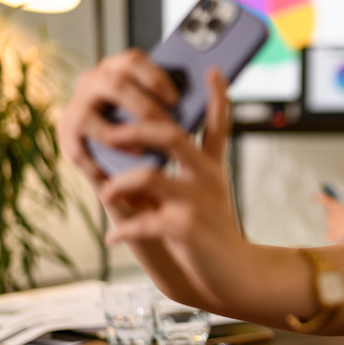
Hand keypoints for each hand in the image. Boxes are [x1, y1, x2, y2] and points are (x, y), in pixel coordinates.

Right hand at [57, 49, 178, 222]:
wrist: (137, 179)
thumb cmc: (157, 140)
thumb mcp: (170, 119)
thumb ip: (179, 102)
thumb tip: (210, 83)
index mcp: (119, 70)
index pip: (133, 60)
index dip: (155, 78)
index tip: (176, 100)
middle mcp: (93, 83)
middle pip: (114, 83)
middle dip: (143, 107)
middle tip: (166, 128)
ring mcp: (77, 109)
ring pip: (93, 116)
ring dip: (121, 135)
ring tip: (145, 151)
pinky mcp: (68, 138)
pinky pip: (81, 150)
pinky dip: (102, 163)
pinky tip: (120, 174)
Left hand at [97, 68, 241, 250]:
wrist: (236, 274)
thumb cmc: (215, 234)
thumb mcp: (212, 196)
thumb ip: (192, 173)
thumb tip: (149, 159)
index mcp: (211, 168)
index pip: (217, 124)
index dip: (217, 96)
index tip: (214, 70)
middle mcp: (206, 178)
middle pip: (170, 135)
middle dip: (135, 129)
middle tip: (111, 133)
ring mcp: (196, 201)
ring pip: (147, 175)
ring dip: (118, 184)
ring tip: (107, 194)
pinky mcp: (184, 228)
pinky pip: (140, 221)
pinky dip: (121, 230)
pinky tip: (112, 238)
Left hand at [314, 193, 343, 243]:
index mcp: (336, 208)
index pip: (326, 201)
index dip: (320, 198)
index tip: (315, 196)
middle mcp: (331, 218)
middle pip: (332, 214)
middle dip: (338, 216)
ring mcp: (330, 228)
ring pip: (333, 225)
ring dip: (338, 225)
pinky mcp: (332, 238)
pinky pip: (333, 235)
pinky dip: (338, 234)